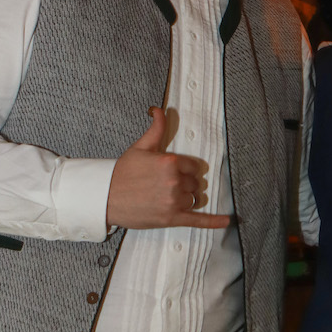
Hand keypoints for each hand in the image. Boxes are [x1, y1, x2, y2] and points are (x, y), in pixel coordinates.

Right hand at [106, 106, 230, 231]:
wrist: (105, 197)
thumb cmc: (122, 173)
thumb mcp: (140, 147)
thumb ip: (156, 129)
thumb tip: (159, 110)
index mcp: (169, 162)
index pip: (194, 166)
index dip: (186, 170)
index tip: (176, 172)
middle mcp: (174, 181)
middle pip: (195, 183)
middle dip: (185, 184)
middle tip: (166, 186)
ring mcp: (173, 201)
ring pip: (194, 199)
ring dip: (186, 199)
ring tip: (167, 198)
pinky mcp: (171, 218)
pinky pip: (198, 220)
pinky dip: (213, 221)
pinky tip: (226, 220)